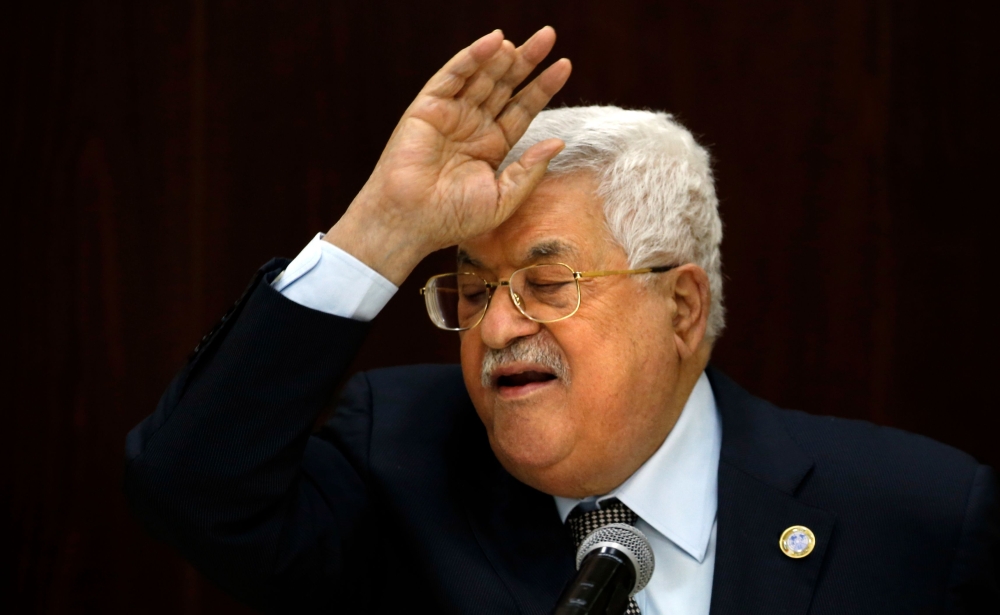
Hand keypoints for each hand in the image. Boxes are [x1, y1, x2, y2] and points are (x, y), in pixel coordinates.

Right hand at [325, 27, 571, 284]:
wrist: (411, 222)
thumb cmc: (453, 218)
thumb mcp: (503, 199)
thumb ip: (529, 171)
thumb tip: (558, 142)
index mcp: (492, 146)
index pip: (522, 108)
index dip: (543, 86)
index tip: (565, 64)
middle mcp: (473, 126)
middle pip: (505, 85)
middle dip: (527, 61)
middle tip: (549, 35)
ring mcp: (450, 114)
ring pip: (482, 76)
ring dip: (502, 56)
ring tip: (526, 41)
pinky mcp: (427, 107)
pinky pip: (453, 75)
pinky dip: (473, 57)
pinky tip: (495, 42)